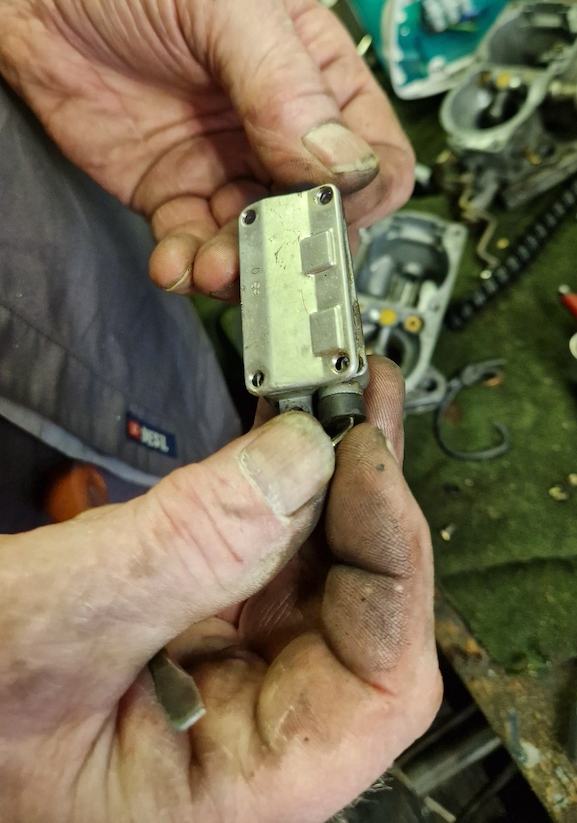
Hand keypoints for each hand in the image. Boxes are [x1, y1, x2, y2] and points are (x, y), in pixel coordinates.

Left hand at [0, 0, 413, 297]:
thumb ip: (286, 83)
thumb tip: (343, 164)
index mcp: (314, 72)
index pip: (374, 155)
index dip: (360, 194)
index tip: (323, 210)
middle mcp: (274, 125)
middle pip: (318, 211)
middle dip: (299, 246)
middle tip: (270, 258)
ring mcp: (221, 161)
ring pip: (259, 241)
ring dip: (242, 266)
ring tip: (214, 265)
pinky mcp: (167, 188)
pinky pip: (194, 244)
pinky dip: (189, 267)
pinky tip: (175, 262)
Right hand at [0, 358, 439, 822]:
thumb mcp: (65, 622)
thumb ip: (190, 547)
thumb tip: (303, 456)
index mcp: (236, 790)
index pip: (378, 687)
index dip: (394, 568)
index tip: (366, 460)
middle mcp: (248, 739)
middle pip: (357, 619)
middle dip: (365, 502)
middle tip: (363, 401)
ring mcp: (226, 683)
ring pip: (315, 579)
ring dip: (329, 483)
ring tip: (338, 399)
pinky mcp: (197, 633)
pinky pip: (262, 560)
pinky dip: (276, 491)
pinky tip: (285, 435)